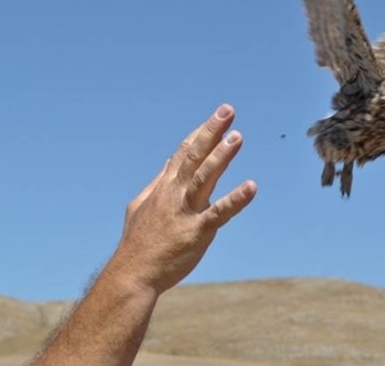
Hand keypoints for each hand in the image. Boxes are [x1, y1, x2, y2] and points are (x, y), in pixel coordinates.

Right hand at [107, 104, 256, 294]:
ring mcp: (185, 212)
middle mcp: (174, 194)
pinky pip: (218, 213)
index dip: (201, 133)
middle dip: (211, 132)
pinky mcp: (196, 232)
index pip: (184, 153)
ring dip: (221, 157)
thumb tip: (169, 163)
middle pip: (194, 156)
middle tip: (228, 110)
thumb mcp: (141, 206)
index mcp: (164, 188)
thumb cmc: (138, 242)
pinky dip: (235, 200)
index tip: (218, 115)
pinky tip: (251, 187)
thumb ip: (158, 182)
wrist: (133, 275)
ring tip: (237, 136)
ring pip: (204, 178)